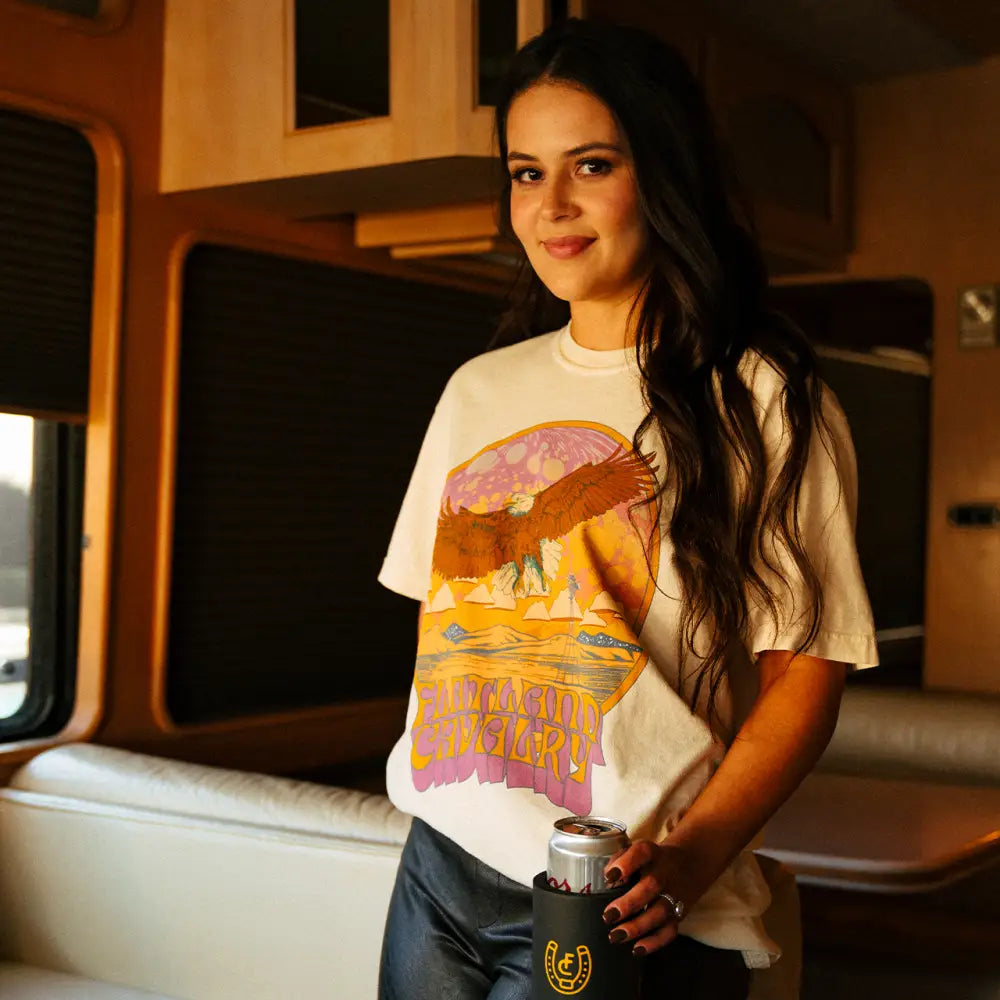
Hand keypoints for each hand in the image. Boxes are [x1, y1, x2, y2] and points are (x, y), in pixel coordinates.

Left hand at [600, 840, 691, 956]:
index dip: (626, 864)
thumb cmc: (652, 859)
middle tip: (608, 916)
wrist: (690, 863)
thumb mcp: (637, 850)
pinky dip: (655, 942)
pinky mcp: (680, 913)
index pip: (641, 853)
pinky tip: (636, 949)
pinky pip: (670, 930)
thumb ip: (620, 860)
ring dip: (638, 926)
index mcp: (652, 853)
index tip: (609, 876)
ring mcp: (675, 894)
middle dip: (629, 903)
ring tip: (616, 936)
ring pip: (660, 912)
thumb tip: (607, 879)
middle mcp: (665, 873)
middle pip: (651, 886)